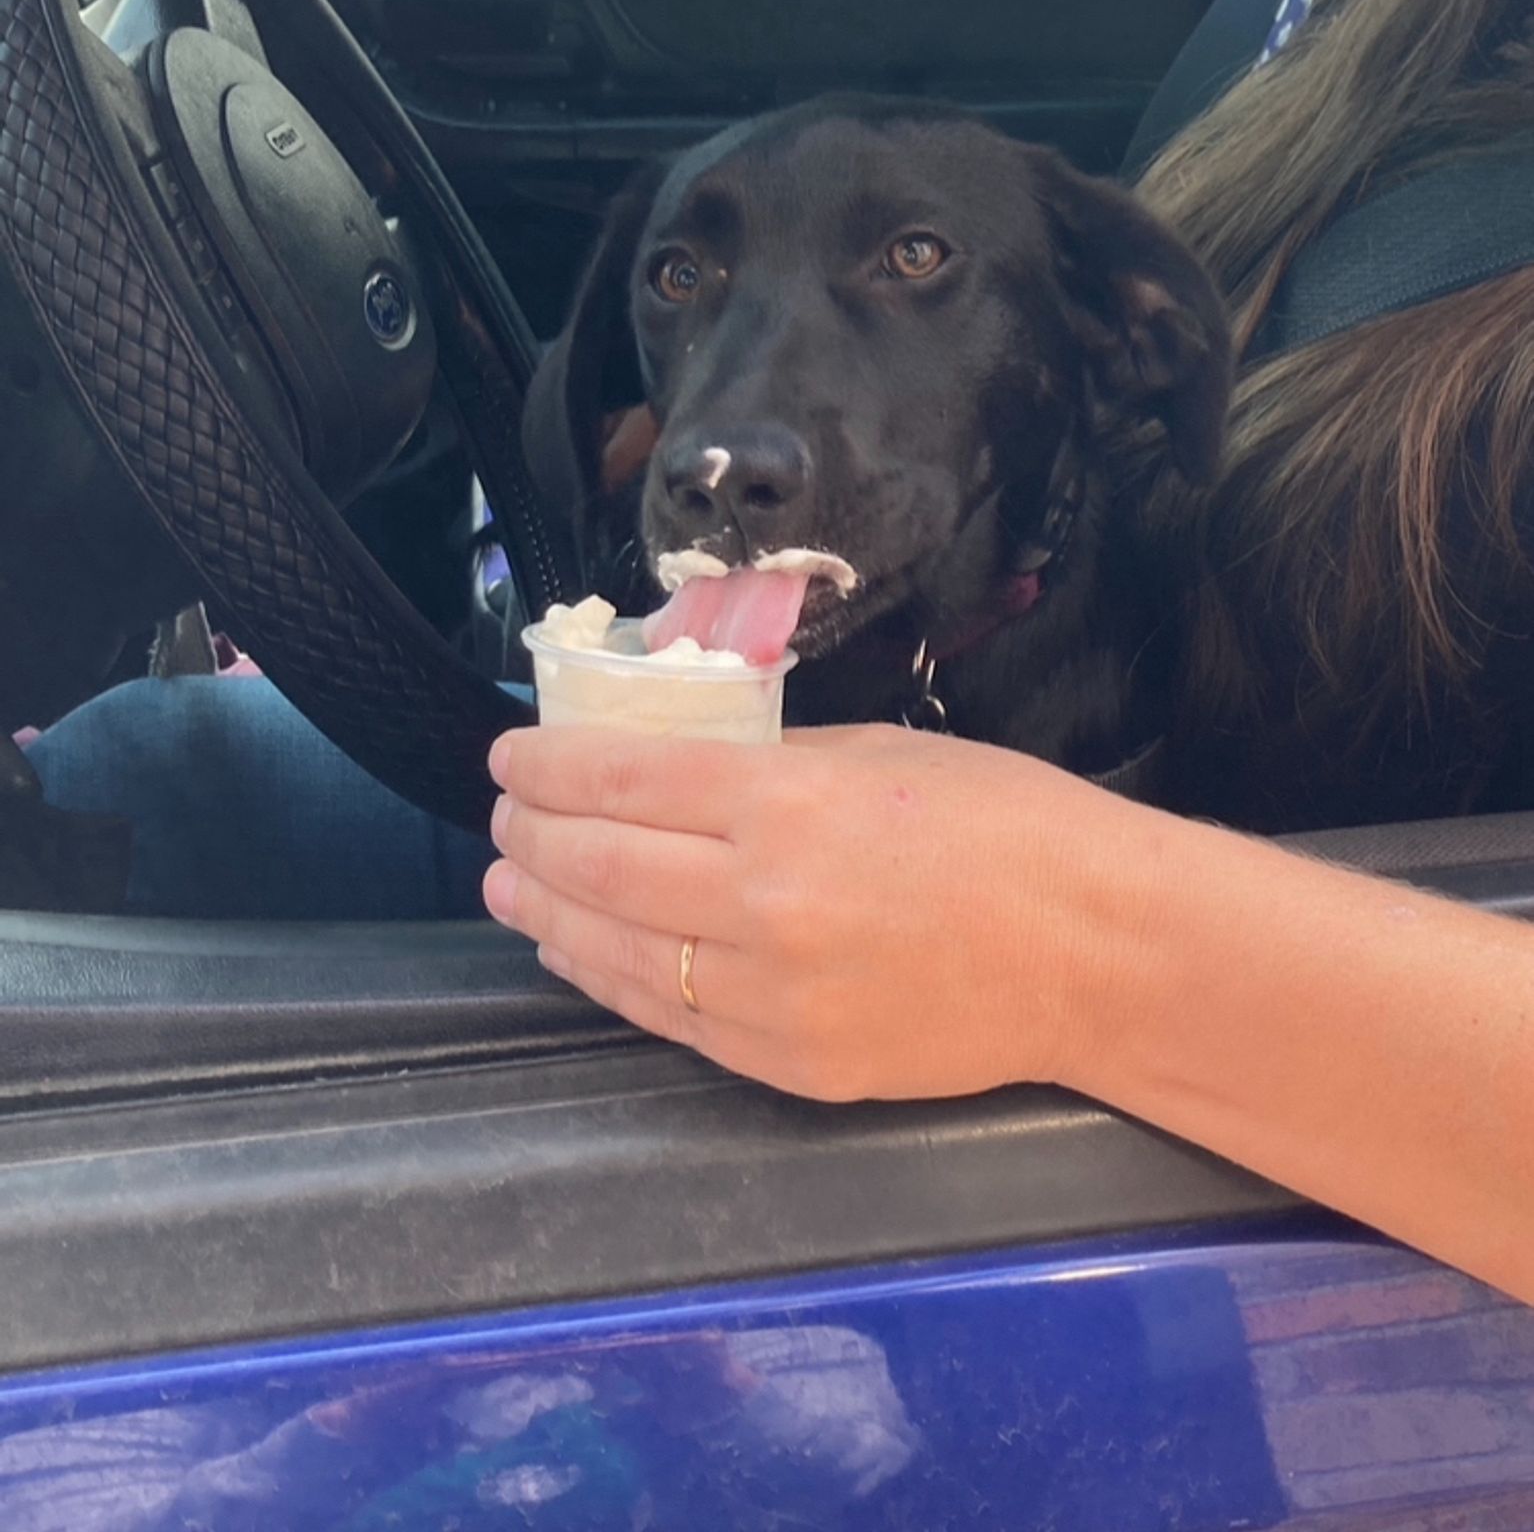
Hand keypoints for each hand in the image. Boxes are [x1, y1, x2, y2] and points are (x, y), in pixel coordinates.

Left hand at [483, 723, 1144, 1101]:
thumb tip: (675, 764)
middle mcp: (762, 903)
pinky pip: (670, 1019)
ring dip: (545, 913)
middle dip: (528, 836)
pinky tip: (576, 953)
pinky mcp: (791, 1064)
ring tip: (509, 885)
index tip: (510, 757)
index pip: (619, 779)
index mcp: (786, 804)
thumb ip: (768, 761)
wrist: (1097, 951)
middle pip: (597, 866)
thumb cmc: (1006, 824)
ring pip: (615, 951)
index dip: (547, 767)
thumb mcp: (879, 749)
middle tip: (500, 817)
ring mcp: (773, 996)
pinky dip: (607, 981)